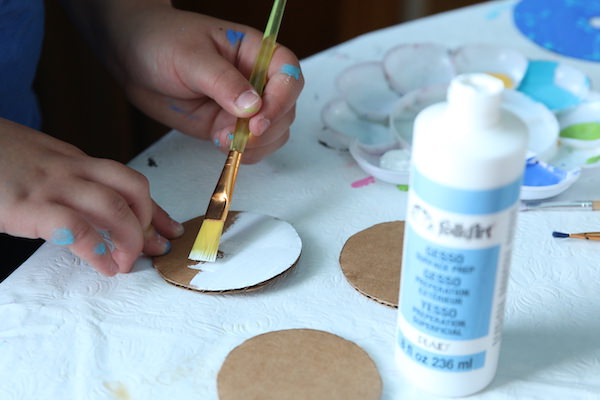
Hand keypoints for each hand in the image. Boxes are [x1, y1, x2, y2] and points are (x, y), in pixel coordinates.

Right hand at [0, 118, 183, 275]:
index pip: (129, 181)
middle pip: (133, 186)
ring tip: (126, 263)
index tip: (169, 229)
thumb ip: (68, 181)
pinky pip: (77, 228)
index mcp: (75, 160)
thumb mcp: (39, 163)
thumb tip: (93, 211)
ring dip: (130, 238)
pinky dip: (97, 250)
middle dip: (150, 220)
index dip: (154, 209)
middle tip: (153, 248)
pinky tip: (102, 266)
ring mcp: (52, 185)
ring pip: (113, 206)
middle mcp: (71, 168)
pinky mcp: (29, 206)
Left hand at [105, 3, 303, 162]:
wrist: (132, 58)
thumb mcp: (191, 56)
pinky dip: (243, 153)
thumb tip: (252, 107)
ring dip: (255, 144)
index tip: (259, 120)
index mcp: (257, 52)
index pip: (289, 76)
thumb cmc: (162, 41)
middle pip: (286, 110)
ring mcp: (245, 106)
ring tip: (220, 137)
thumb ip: (223, 81)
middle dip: (267, 128)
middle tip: (238, 135)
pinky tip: (219, 142)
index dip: (281, 101)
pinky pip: (251, 147)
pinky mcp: (228, 125)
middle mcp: (257, 80)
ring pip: (273, 133)